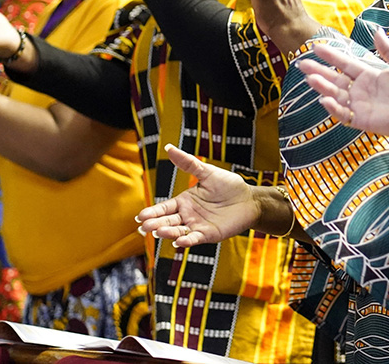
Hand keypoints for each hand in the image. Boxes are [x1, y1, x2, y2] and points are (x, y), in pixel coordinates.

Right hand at [136, 144, 261, 247]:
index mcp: (184, 201)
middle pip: (167, 221)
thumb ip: (188, 163)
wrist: (249, 199)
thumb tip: (169, 147)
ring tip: (158, 232)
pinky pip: (195, 238)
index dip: (152, 213)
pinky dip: (187, 241)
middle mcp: (188, 215)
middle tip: (144, 227)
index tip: (140, 217)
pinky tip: (179, 242)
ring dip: (168, 232)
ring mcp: (197, 226)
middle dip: (155, 224)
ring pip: (178, 231)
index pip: (164, 208)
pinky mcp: (209, 234)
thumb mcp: (207, 172)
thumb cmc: (228, 185)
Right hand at [299, 29, 388, 145]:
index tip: (316, 47)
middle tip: (302, 63)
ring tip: (310, 78)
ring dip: (323, 87)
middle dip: (318, 71)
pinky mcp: (362, 120)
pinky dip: (334, 108)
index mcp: (368, 75)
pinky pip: (343, 114)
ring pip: (335, 95)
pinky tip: (325, 100)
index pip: (345, 63)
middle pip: (334, 79)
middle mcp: (360, 90)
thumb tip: (376, 30)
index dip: (331, 56)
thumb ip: (388, 49)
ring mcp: (359, 105)